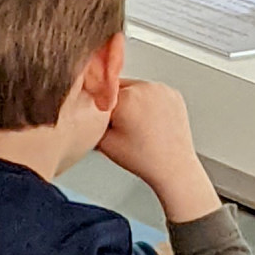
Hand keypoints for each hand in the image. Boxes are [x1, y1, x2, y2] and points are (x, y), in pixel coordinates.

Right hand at [97, 78, 216, 225]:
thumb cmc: (142, 159)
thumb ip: (89, 120)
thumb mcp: (103, 142)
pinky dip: (150, 102)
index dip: (99, 105)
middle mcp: (145, 88)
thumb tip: (81, 105)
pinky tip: (151, 121)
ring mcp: (162, 90)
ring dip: (133, 100)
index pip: (101, 89)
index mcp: (126, 98)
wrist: (173, 167)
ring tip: (138, 124)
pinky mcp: (173, 94)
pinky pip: (153, 92)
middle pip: (119, 86)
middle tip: (122, 124)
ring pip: (136, 88)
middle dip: (117, 101)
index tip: (104, 117)